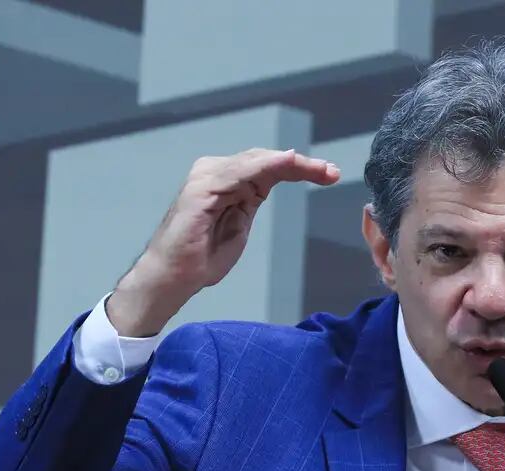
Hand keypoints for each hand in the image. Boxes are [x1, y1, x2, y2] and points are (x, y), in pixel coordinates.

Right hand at [107, 148, 339, 336]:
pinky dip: (267, 165)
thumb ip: (251, 201)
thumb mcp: (238, 225)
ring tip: (321, 169)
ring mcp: (208, 177)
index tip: (329, 173)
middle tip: (332, 171)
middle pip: (266, 160)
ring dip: (292, 163)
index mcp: (228, 182)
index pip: (267, 168)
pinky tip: (288, 163)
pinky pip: (241, 171)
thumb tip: (269, 183)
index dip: (299, 168)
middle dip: (302, 164)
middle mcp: (216, 172)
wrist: (172, 277)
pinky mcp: (203, 187)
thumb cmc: (201, 257)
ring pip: (257, 162)